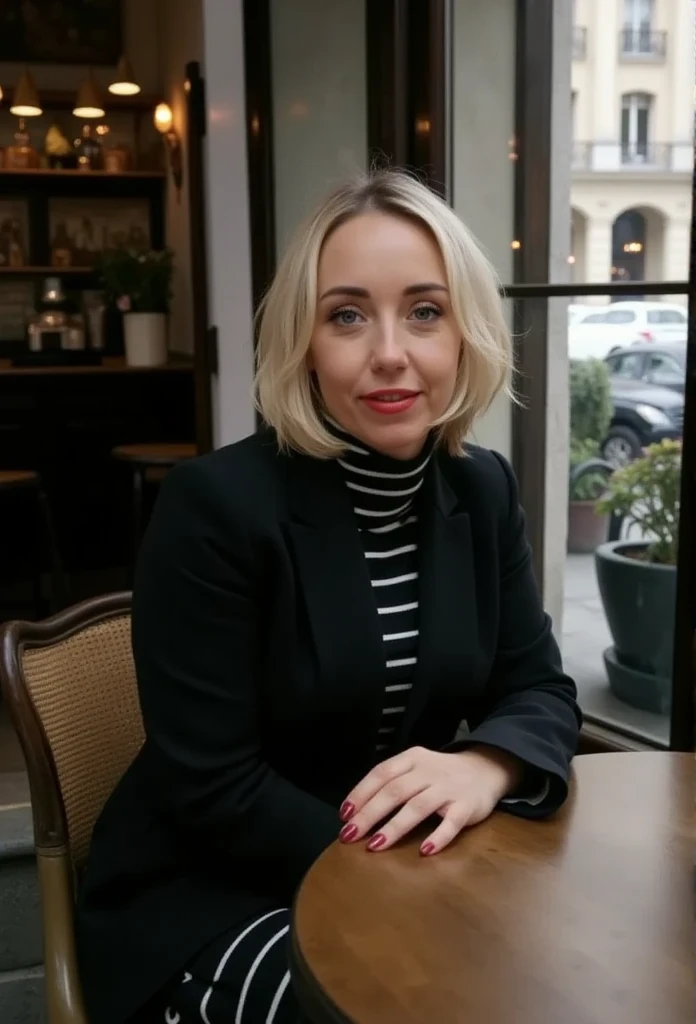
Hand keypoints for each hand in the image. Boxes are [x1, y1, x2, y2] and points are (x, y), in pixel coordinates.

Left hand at [339, 745, 522, 856]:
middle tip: (351, 835)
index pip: (381, 773)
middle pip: (395, 791)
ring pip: (418, 806)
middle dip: (370, 814)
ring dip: (395, 826)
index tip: (344, 815)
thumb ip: (391, 783)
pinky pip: (452, 822)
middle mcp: (429, 770)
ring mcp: (449, 788)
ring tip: (376, 845)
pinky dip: (438, 836)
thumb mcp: (415, 768)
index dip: (361, 793)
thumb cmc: (440, 774)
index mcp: (412, 759)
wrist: (486, 769)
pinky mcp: (467, 806)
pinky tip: (424, 850)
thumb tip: (355, 810)